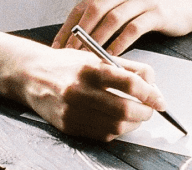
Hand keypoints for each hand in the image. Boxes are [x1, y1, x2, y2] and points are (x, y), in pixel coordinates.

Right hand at [19, 45, 164, 140]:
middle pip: (124, 109)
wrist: (32, 75)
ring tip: (136, 115)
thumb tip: (152, 82)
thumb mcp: (96, 56)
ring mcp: (72, 111)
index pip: (128, 82)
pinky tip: (118, 121)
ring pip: (115, 127)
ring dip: (133, 124)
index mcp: (89, 68)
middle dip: (145, 112)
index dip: (150, 93)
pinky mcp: (68, 126)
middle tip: (151, 109)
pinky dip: (116, 130)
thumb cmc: (67, 64)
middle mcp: (79, 90)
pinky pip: (101, 135)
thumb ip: (126, 67)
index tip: (159, 98)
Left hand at [52, 0, 191, 54]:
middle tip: (69, 52)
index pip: (84, 4)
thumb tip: (76, 37)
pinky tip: (112, 55)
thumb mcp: (126, 5)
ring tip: (87, 55)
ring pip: (113, 18)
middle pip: (96, 8)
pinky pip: (134, 28)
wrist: (187, 6)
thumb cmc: (152, 10)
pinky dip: (120, 43)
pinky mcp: (157, 12)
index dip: (69, 26)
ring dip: (98, 39)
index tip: (58, 45)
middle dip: (80, 32)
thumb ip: (105, 14)